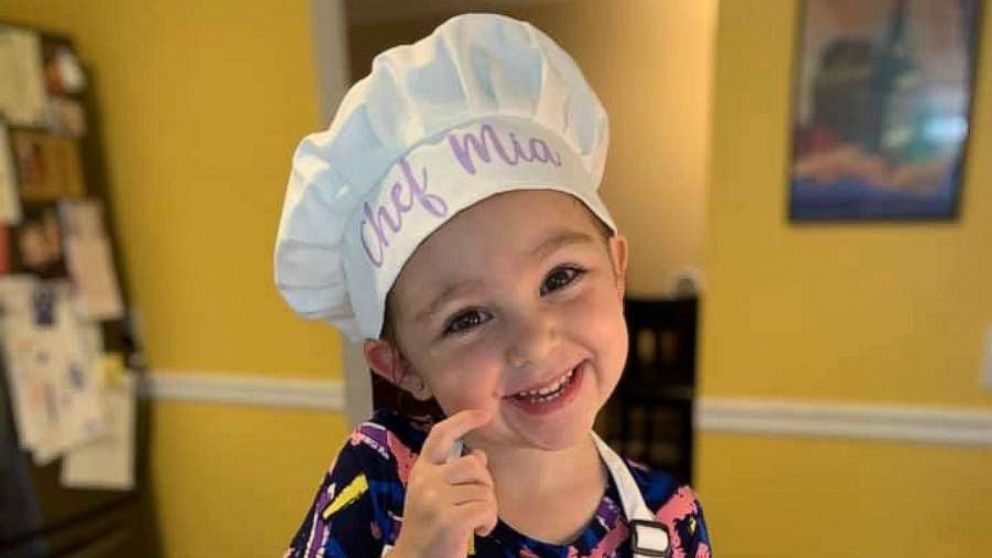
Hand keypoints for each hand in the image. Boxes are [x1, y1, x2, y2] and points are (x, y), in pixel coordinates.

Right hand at [390, 409, 496, 557]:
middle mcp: (425, 481)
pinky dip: (489, 522)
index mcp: (421, 471)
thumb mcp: (436, 496)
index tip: (484, 412)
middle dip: (485, 485)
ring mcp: (435, 499)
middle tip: (477, 506)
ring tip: (473, 523)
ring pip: (484, 490)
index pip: (441, 435)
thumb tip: (480, 456)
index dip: (463, 420)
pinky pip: (487, 509)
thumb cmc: (431, 529)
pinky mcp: (449, 519)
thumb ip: (455, 474)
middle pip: (474, 464)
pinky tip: (477, 532)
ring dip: (487, 509)